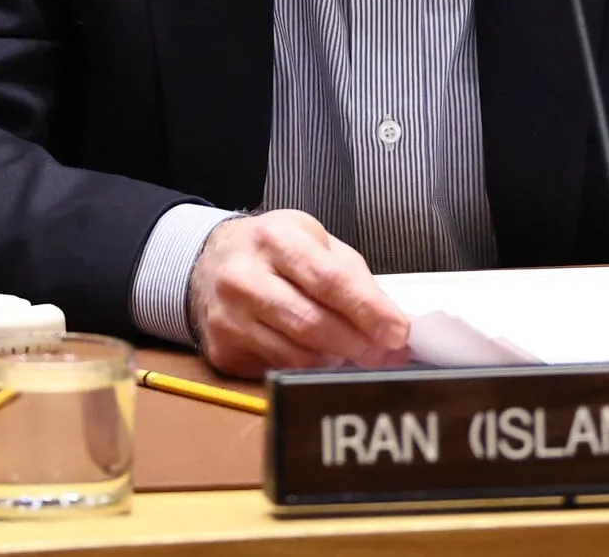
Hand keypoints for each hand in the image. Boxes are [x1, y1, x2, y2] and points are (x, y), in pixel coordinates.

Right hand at [186, 210, 411, 378]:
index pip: (328, 279)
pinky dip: (307, 369)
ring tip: (359, 357)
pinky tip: (321, 359)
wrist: (209, 262)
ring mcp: (228, 316)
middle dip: (358, 343)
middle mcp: (244, 277)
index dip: (367, 309)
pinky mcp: (223, 348)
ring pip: (295, 354)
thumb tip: (390, 323)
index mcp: (276, 239)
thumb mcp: (315, 243)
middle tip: (388, 356)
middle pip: (311, 322)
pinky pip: (277, 368)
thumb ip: (353, 278)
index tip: (398, 333)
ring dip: (336, 361)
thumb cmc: (276, 252)